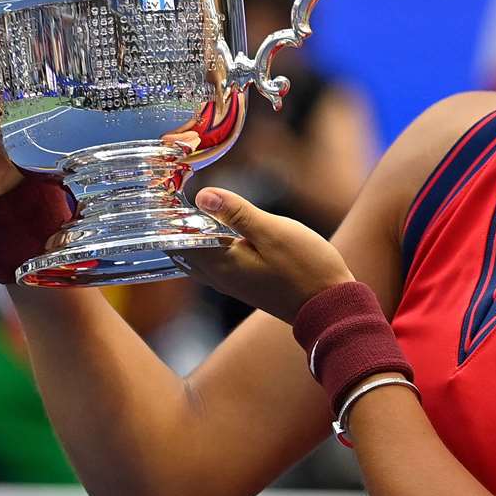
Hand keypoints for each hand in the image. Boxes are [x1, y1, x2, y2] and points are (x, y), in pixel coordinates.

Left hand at [173, 187, 354, 322]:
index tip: (166, 190)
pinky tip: (218, 230)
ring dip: (191, 235)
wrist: (329, 305)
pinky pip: (214, 263)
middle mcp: (220, 277)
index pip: (177, 240)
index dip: (168, 216)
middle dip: (175, 225)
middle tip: (173, 195)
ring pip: (198, 257)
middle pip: (183, 250)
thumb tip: (203, 196)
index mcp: (220, 264)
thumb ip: (237, 213)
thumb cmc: (306, 268)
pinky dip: (208, 245)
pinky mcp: (246, 283)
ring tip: (191, 208)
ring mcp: (233, 283)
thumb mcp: (273, 232)